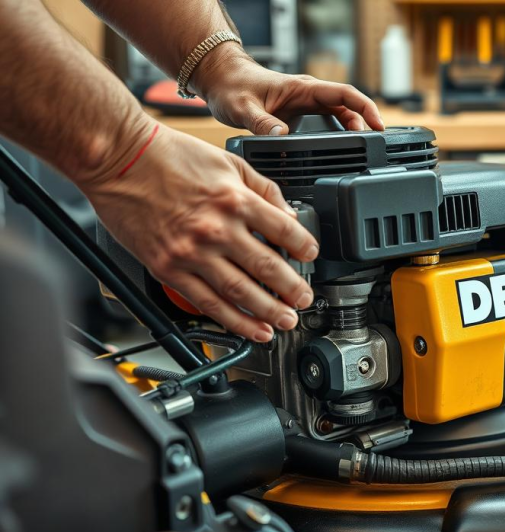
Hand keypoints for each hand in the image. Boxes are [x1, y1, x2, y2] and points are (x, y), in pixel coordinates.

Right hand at [81, 119, 317, 341]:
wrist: (117, 157)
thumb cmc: (169, 155)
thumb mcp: (228, 161)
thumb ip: (263, 189)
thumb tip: (289, 215)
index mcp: (235, 200)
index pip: (285, 231)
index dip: (305, 249)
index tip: (311, 258)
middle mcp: (216, 229)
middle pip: (267, 268)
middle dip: (292, 290)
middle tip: (305, 301)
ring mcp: (191, 252)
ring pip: (239, 292)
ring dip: (268, 312)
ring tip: (285, 322)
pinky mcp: (167, 268)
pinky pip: (205, 302)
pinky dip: (232, 319)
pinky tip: (251, 328)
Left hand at [193, 46, 383, 135]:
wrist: (221, 79)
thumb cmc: (232, 86)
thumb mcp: (243, 107)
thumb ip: (262, 123)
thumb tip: (281, 136)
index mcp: (303, 88)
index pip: (344, 94)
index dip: (365, 108)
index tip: (378, 125)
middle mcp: (308, 95)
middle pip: (348, 108)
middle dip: (364, 125)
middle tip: (371, 147)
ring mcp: (305, 105)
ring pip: (339, 116)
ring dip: (352, 131)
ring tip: (360, 151)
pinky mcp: (300, 114)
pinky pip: (326, 123)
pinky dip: (337, 135)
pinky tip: (340, 150)